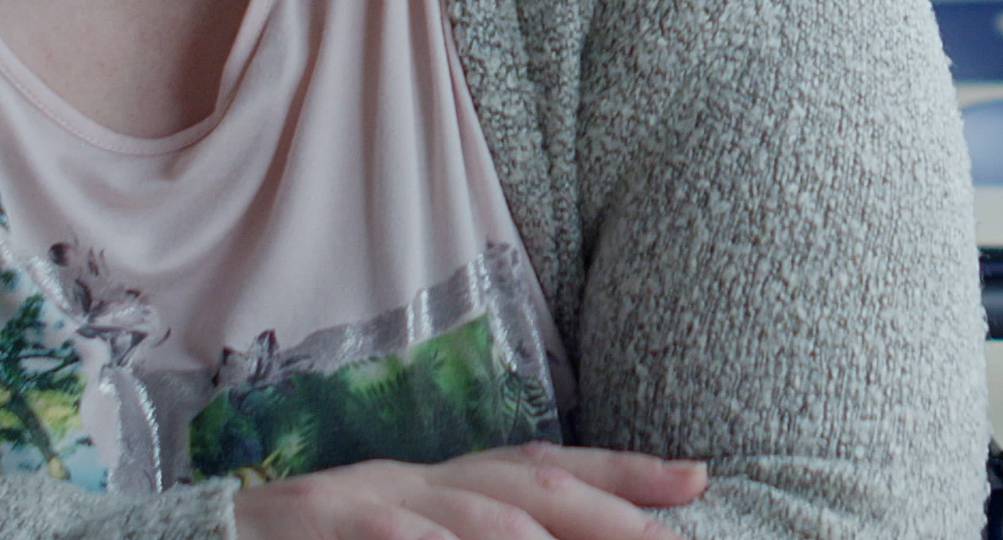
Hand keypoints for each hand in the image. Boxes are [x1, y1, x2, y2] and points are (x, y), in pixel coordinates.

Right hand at [231, 441, 711, 539]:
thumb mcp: (405, 539)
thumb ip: (468, 534)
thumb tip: (543, 532)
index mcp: (437, 488)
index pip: (543, 469)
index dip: (621, 472)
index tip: (697, 479)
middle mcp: (409, 483)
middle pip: (523, 481)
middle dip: (606, 506)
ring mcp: (357, 500)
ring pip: (459, 512)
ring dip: (524, 534)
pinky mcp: (305, 525)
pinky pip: (376, 535)